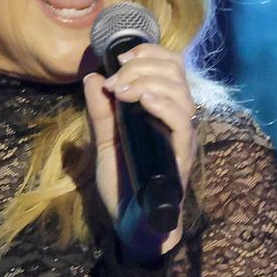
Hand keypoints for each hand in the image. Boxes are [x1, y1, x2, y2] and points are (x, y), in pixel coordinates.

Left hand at [81, 41, 197, 256]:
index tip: (120, 57)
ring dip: (147, 81)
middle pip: (175, 72)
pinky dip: (162, 104)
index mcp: (163, 111)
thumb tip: (93, 77)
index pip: (170, 67)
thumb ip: (100, 111)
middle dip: (142, 65)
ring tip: (121, 91)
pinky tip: (142, 100)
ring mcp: (183, 138)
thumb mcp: (105, 142)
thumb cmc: (123, 184)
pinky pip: (182, 122)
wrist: (131, 224)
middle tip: (116, 80)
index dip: (149, 52)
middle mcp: (179, 120)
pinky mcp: (183, 157)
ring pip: (180, 92)